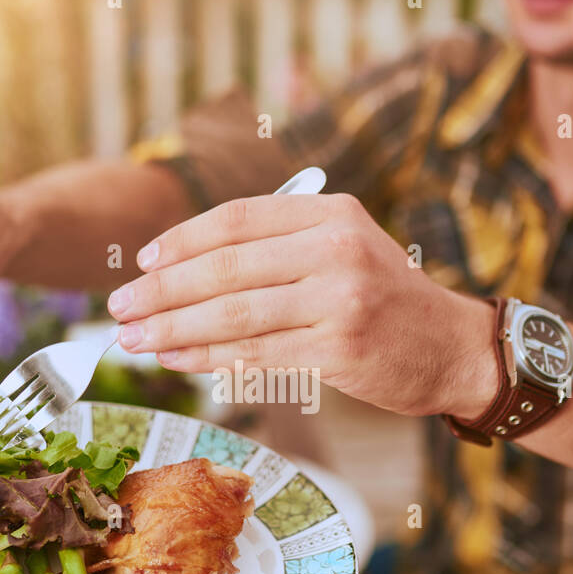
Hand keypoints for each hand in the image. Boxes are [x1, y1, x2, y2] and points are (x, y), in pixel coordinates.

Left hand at [108, 191, 497, 418]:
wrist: (452, 348)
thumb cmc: (385, 299)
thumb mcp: (345, 247)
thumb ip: (279, 246)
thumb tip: (186, 266)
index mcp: (331, 213)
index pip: (238, 219)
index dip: (182, 241)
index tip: (143, 263)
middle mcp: (335, 250)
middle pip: (226, 268)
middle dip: (163, 290)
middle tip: (120, 306)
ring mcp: (339, 301)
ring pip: (233, 315)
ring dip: (174, 329)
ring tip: (134, 339)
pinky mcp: (337, 350)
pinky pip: (255, 354)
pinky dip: (208, 357)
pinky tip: (177, 360)